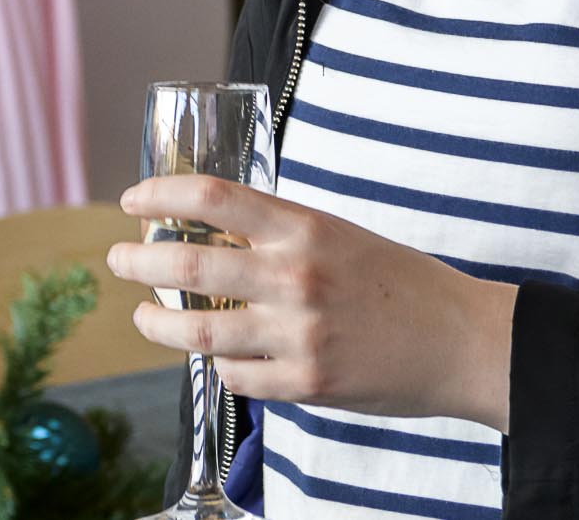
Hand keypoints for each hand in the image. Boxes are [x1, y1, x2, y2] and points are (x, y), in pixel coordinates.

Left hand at [107, 174, 515, 429]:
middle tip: (117, 260)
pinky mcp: (307, 383)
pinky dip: (219, 367)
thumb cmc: (397, 281)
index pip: (211, 198)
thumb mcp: (336, 235)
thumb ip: (277, 234)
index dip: (159, 195)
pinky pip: (237, 377)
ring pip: (198, 334)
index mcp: (302, 227)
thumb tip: (207, 234)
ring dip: (157, 324)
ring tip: (143, 317)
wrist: (460, 339)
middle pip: (186, 266)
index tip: (132, 200)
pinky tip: (217, 358)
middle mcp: (294, 276)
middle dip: (136, 262)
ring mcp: (298, 334)